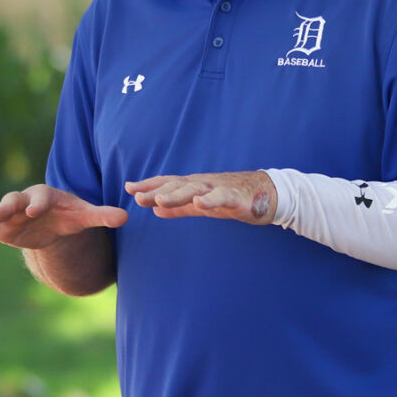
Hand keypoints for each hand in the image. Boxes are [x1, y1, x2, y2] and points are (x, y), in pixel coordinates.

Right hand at [0, 184, 128, 247]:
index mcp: (45, 196)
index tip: (33, 210)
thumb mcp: (85, 217)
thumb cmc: (70, 216)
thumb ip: (102, 216)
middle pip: (13, 200)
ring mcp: (9, 213)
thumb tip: (126, 217)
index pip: (40, 197)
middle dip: (6, 205)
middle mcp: (24, 200)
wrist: (52, 224)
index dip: (36, 202)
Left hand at [125, 171, 277, 224]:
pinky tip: (200, 203)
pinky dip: (211, 199)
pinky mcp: (236, 197)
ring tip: (161, 201)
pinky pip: (222, 197)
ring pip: (195, 189)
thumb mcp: (201, 205)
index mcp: (194, 186)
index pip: (168, 184)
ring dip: (177, 194)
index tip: (129, 189)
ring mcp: (219, 189)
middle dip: (156, 191)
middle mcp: (203, 184)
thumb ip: (180, 208)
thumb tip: (155, 212)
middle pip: (176, 186)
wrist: (267, 194)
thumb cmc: (232, 198)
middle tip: (137, 197)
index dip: (149, 186)